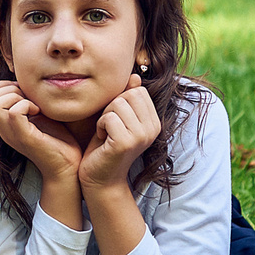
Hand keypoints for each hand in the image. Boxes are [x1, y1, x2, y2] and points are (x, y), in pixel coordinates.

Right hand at [0, 79, 85, 184]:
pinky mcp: (24, 137)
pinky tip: (38, 112)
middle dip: (8, 88)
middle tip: (28, 98)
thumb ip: (27, 100)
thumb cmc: (57, 139)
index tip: (24, 93)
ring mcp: (11, 134)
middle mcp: (3, 128)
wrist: (67, 167)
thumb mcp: (37, 114)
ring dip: (15, 96)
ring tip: (33, 105)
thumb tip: (25, 80)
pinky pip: (14, 112)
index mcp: (3, 123)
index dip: (4, 86)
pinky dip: (27, 105)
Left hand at [77, 74, 160, 191]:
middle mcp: (153, 129)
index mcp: (154, 122)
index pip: (137, 90)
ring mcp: (142, 136)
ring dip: (105, 117)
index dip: (120, 100)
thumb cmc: (105, 146)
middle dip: (112, 106)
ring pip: (118, 103)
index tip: (115, 120)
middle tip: (108, 126)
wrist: (101, 178)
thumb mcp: (118, 118)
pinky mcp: (126, 143)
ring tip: (106, 133)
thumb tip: (135, 76)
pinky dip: (100, 126)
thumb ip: (127, 98)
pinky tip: (103, 140)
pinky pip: (109, 117)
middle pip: (129, 94)